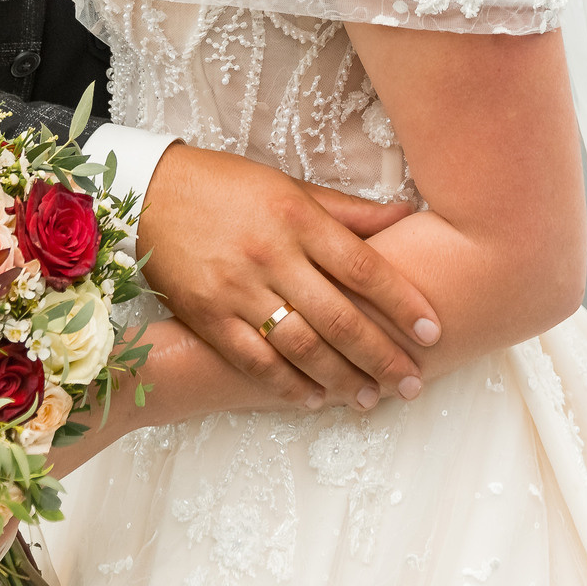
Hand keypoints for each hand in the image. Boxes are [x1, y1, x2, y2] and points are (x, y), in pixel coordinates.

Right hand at [135, 143, 440, 409]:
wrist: (153, 192)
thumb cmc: (230, 186)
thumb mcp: (291, 187)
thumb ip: (348, 211)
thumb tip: (406, 213)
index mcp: (299, 218)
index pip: (364, 268)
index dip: (403, 302)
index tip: (433, 331)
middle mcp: (272, 256)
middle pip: (339, 317)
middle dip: (381, 356)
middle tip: (413, 382)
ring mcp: (237, 289)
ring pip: (301, 347)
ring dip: (341, 379)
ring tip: (370, 398)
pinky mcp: (207, 316)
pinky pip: (254, 361)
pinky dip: (287, 386)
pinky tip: (315, 400)